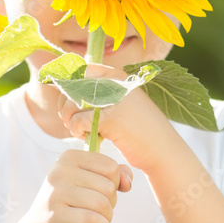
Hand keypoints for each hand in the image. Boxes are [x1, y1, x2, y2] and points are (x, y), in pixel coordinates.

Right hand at [21, 148, 132, 222]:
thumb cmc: (70, 205)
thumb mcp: (89, 183)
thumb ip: (114, 175)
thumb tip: (128, 182)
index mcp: (69, 157)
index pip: (111, 167)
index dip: (113, 185)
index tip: (97, 194)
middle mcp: (60, 171)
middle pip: (108, 187)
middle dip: (110, 204)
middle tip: (94, 211)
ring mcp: (57, 193)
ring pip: (103, 205)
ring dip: (106, 219)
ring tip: (93, 222)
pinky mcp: (58, 216)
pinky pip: (94, 221)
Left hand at [57, 63, 178, 172]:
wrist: (163, 151)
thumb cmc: (138, 129)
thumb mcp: (119, 103)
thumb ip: (96, 93)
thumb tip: (60, 84)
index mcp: (117, 75)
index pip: (79, 70)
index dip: (67, 85)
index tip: (69, 102)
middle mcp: (115, 82)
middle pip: (70, 88)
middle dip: (66, 107)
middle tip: (76, 121)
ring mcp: (114, 99)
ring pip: (71, 104)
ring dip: (70, 121)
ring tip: (83, 130)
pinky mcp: (111, 119)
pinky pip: (78, 121)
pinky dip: (77, 131)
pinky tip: (89, 136)